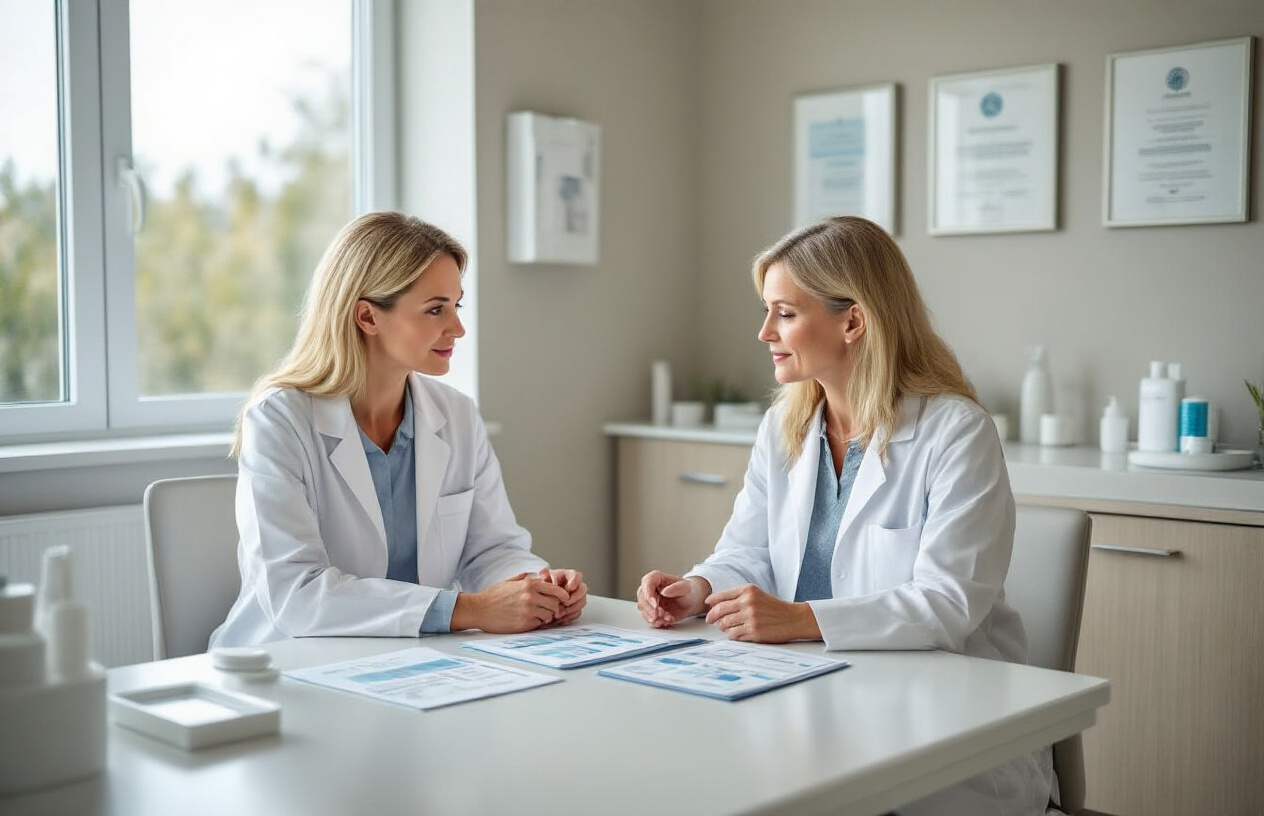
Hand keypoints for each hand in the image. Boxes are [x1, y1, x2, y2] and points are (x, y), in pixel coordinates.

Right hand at [451, 573, 570, 633]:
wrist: (478, 609)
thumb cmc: (493, 596)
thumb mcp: (510, 582)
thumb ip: (524, 578)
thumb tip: (536, 575)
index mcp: (529, 584)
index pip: (556, 590)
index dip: (563, 596)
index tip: (564, 599)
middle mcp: (531, 596)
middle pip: (555, 604)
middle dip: (554, 607)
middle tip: (550, 610)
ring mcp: (528, 611)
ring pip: (549, 615)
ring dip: (546, 616)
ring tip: (537, 615)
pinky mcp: (524, 624)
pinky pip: (538, 624)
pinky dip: (536, 623)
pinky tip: (528, 620)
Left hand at [538, 567, 587, 625]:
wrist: (539, 598)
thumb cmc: (541, 586)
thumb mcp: (541, 579)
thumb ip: (545, 577)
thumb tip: (548, 578)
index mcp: (568, 576)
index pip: (577, 575)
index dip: (575, 582)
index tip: (569, 588)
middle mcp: (575, 586)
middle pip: (583, 589)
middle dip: (574, 598)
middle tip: (565, 603)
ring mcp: (576, 598)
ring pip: (581, 602)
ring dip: (571, 609)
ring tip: (559, 613)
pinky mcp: (574, 608)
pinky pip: (577, 613)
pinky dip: (569, 617)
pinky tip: (559, 618)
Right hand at [636, 571, 709, 627]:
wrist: (693, 601)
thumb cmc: (689, 591)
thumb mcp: (686, 588)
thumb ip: (676, 588)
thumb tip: (664, 591)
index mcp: (658, 578)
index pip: (647, 582)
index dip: (648, 593)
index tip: (655, 604)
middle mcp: (652, 588)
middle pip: (642, 597)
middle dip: (650, 608)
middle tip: (660, 614)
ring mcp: (650, 600)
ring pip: (643, 608)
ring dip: (653, 616)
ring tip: (666, 618)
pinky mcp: (652, 610)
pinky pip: (648, 617)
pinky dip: (655, 621)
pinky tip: (664, 622)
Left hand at [704, 584, 819, 642]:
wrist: (794, 618)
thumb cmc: (774, 607)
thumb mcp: (757, 594)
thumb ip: (738, 596)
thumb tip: (715, 604)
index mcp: (748, 590)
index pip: (722, 596)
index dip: (711, 602)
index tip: (707, 606)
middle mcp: (748, 602)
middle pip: (720, 610)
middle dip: (712, 616)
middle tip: (709, 620)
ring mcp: (751, 618)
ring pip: (725, 624)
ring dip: (722, 627)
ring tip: (725, 627)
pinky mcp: (754, 631)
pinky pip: (734, 634)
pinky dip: (732, 634)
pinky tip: (736, 632)